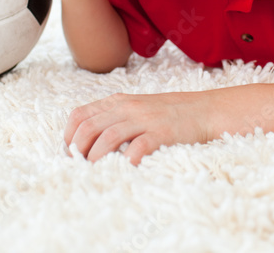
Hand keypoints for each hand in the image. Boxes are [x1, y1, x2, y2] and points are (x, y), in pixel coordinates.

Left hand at [64, 92, 215, 163]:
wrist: (205, 110)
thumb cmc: (169, 114)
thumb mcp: (137, 108)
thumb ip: (114, 118)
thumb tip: (86, 142)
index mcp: (118, 101)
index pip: (80, 115)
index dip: (69, 136)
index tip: (69, 155)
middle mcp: (128, 108)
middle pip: (89, 127)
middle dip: (78, 151)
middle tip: (78, 167)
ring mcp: (145, 119)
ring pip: (108, 137)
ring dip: (95, 157)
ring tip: (94, 172)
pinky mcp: (162, 133)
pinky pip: (138, 147)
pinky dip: (126, 161)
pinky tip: (124, 170)